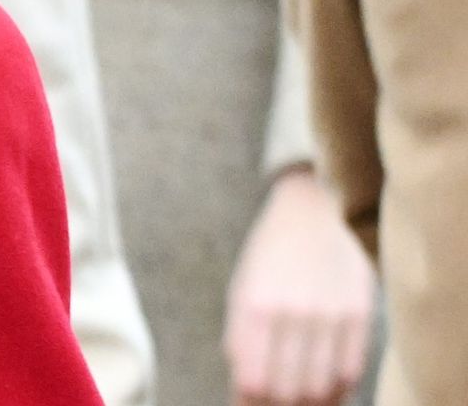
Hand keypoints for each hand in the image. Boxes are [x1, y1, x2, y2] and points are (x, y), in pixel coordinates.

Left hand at [224, 166, 375, 405]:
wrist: (312, 213)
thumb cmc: (270, 257)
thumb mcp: (242, 292)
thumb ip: (241, 340)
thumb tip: (245, 392)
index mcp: (253, 307)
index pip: (252, 380)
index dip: (251, 402)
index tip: (252, 403)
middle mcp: (290, 313)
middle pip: (287, 390)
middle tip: (276, 403)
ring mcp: (328, 314)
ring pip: (320, 387)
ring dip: (309, 403)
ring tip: (301, 399)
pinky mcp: (358, 314)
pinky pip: (350, 371)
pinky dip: (337, 389)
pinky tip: (327, 386)